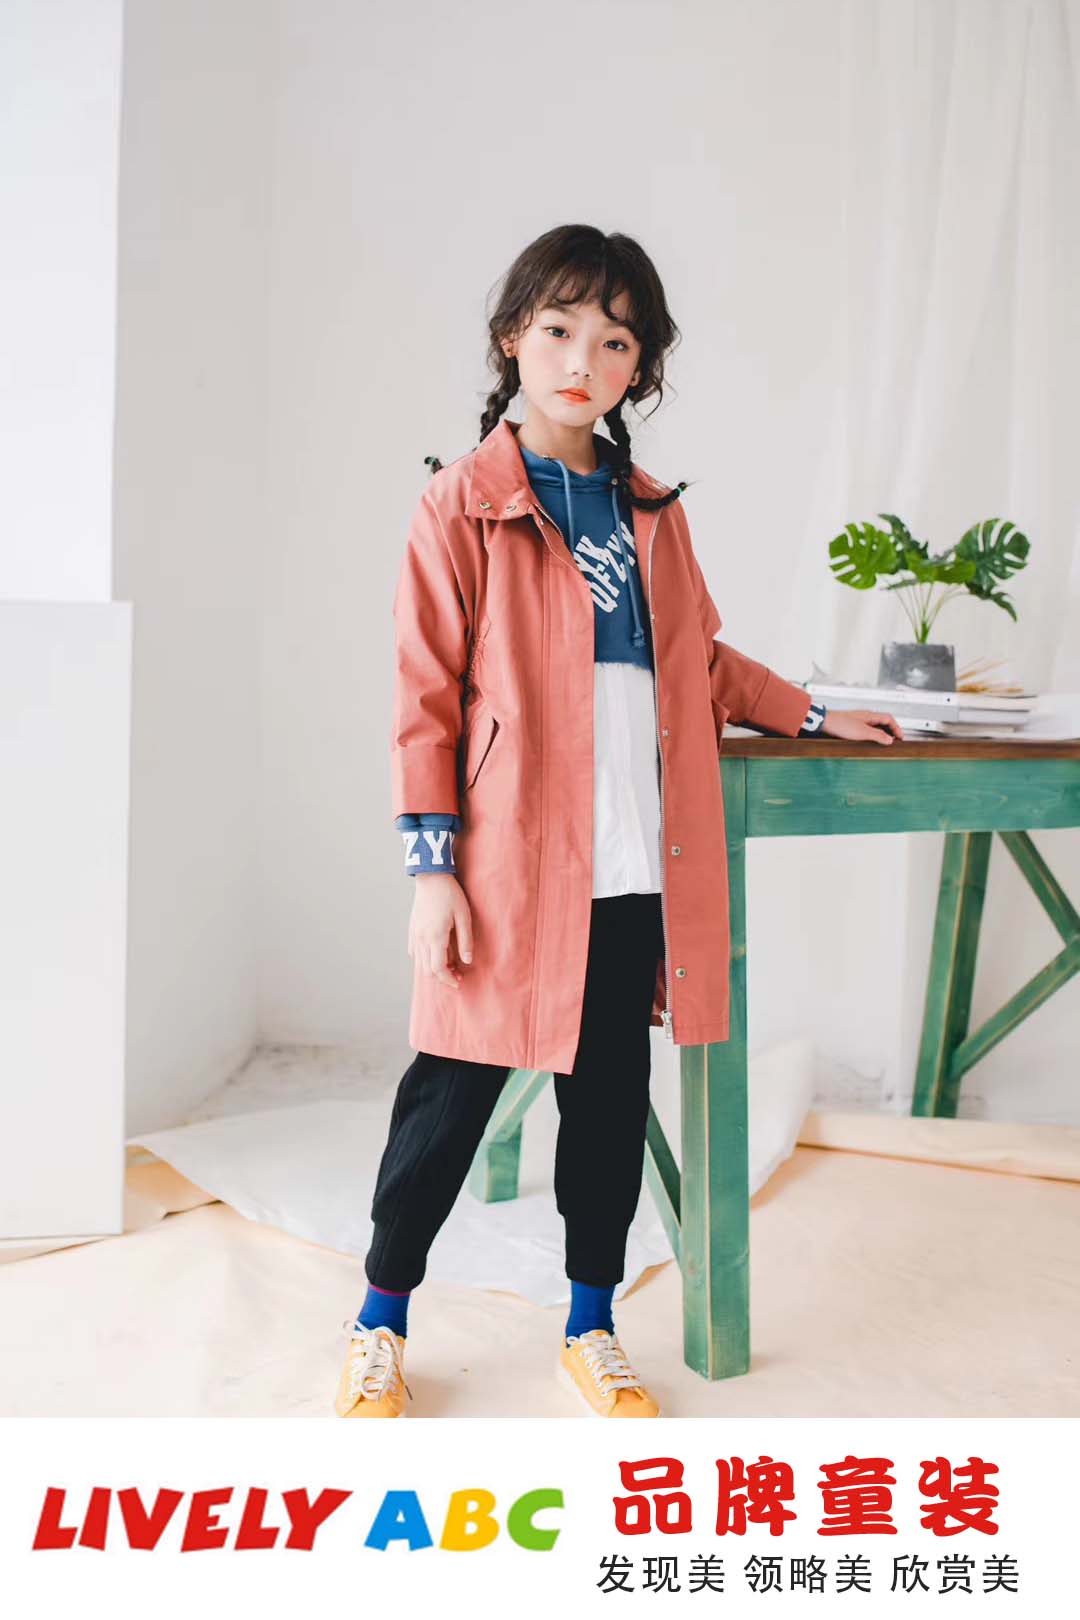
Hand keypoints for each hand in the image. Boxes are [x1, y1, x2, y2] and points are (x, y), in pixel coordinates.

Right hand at [409, 873, 473, 988]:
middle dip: (442, 977)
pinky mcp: (412, 928)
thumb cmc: (450, 894)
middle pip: (427, 969)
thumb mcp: (464, 916)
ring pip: (420, 962)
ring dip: (433, 969)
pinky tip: (437, 953)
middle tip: (457, 975)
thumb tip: (467, 961)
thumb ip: (466, 940)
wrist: (431, 877)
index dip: (448, 979)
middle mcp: (421, 938)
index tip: (459, 982)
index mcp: (435, 937)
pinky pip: (415, 951)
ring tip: (450, 964)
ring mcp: (414, 934)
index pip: (438, 969)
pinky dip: (425, 959)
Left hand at [820, 708, 902, 744]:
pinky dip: (872, 736)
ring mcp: (859, 721)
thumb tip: (890, 740)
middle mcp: (866, 717)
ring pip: (875, 726)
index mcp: (870, 715)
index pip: (889, 718)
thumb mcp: (862, 732)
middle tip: (894, 741)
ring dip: (881, 734)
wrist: (824, 723)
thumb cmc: (841, 724)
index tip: (900, 737)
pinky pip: (867, 730)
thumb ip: (877, 735)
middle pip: (883, 722)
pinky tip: (870, 742)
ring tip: (884, 743)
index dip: (896, 728)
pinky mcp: (852, 726)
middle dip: (891, 731)